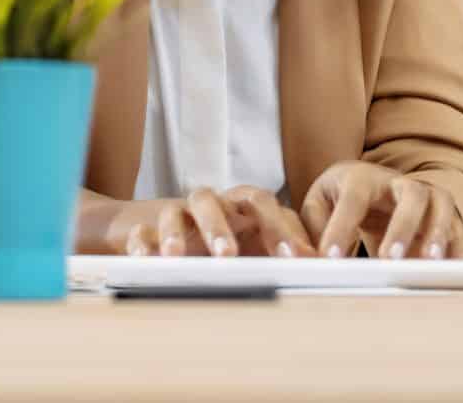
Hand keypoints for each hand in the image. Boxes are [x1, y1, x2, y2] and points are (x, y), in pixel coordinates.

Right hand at [97, 186, 314, 258]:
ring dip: (177, 232)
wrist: (166, 232)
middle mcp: (213, 204)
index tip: (294, 258)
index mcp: (241, 205)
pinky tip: (145, 259)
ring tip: (176, 258)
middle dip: (222, 226)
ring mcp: (180, 214)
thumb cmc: (225, 240)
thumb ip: (284, 249)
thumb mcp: (256, 245)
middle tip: (228, 255)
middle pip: (217, 198)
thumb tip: (321, 264)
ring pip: (179, 209)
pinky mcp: (149, 228)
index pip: (263, 203)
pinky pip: (141, 230)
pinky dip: (142, 242)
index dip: (278, 227)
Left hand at [300, 161, 460, 259]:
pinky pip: (459, 230)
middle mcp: (399, 183)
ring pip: (442, 206)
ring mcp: (427, 196)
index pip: (353, 199)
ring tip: (429, 264)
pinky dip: (459, 250)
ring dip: (438, 234)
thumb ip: (311, 229)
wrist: (372, 187)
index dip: (342, 227)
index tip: (331, 258)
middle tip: (390, 258)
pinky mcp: (446, 215)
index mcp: (361, 177)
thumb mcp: (318, 205)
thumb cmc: (340, 197)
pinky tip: (453, 272)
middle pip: (410, 194)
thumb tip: (302, 258)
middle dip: (402, 226)